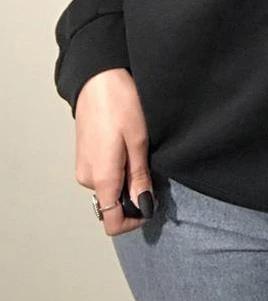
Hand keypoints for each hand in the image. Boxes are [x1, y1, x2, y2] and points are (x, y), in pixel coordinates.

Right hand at [74, 68, 154, 235]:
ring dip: (127, 179)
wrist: (99, 79)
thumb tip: (143, 204)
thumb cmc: (120, 104)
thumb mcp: (139, 142)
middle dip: (134, 194)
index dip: (134, 220)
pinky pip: (104, 173)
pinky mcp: (85, 156)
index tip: (151, 204)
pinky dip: (119, 168)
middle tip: (150, 167)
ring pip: (109, 187)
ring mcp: (84, 166)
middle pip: (112, 204)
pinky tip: (128, 146)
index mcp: (100, 178)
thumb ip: (139, 177)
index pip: (111, 222)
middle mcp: (87, 177)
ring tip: (139, 150)